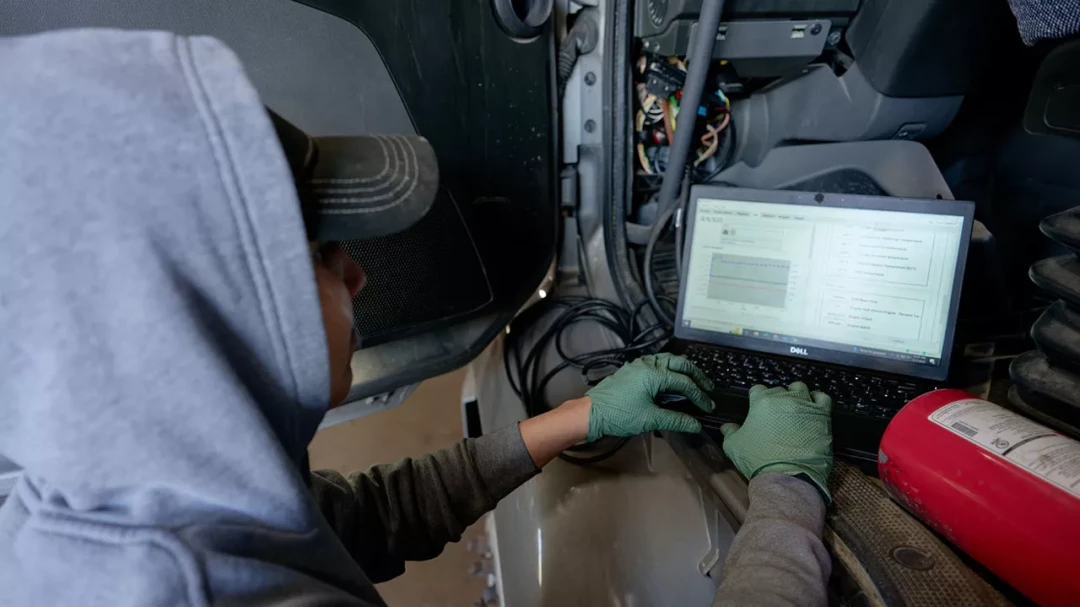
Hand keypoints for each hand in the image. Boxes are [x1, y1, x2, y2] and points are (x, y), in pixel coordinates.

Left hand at [585, 353, 713, 441]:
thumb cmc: (619, 414)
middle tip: (707, 387)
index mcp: (654, 374)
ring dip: (682, 369)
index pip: (684, 382)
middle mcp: (647, 364)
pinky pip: (656, 363)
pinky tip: (671, 379)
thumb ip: (676, 420)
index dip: (699, 395)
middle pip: (679, 363)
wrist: (591, 413)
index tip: (707, 407)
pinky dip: (669, 368)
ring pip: (667, 360)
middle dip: (695, 375)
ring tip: (693, 380)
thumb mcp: (650, 419)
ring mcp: (638, 365)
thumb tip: (695, 425)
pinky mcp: (632, 370)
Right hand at [720, 382, 832, 502]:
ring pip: (800, 389)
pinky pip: (822, 398)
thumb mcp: (734, 447)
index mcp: (762, 401)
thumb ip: (730, 432)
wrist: (787, 477)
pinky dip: (817, 399)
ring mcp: (805, 405)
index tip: (757, 407)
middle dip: (776, 399)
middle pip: (779, 389)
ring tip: (794, 407)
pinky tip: (812, 406)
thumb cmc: (759, 461)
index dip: (756, 398)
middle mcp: (784, 398)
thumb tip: (728, 427)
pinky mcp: (822, 416)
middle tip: (775, 414)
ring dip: (795, 395)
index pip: (758, 389)